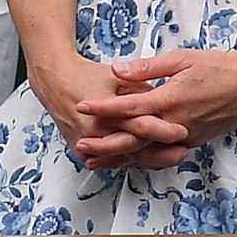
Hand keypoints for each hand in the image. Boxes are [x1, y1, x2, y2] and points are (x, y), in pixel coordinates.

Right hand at [26, 51, 184, 170]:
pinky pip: (109, 160)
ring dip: (148, 159)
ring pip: (123, 158)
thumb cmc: (85, 75)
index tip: (182, 131)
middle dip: (161, 151)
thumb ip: (138, 88)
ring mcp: (87, 144)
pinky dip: (128, 160)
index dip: (164, 130)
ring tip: (169, 157)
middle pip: (134, 148)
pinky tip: (146, 160)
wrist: (54, 79)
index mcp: (105, 112)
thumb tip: (160, 97)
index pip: (140, 126)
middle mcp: (95, 131)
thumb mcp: (114, 76)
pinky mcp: (81, 150)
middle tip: (182, 149)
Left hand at [75, 45, 236, 164]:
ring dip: (121, 156)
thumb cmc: (215, 66)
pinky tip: (128, 158)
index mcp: (171, 99)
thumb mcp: (180, 59)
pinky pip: (164, 154)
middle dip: (106, 144)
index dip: (104, 108)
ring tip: (96, 159)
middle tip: (80, 146)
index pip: (130, 106)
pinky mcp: (193, 141)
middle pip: (135, 138)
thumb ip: (146, 68)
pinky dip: (144, 157)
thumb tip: (116, 70)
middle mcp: (177, 123)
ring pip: (149, 152)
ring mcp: (186, 136)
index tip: (81, 106)